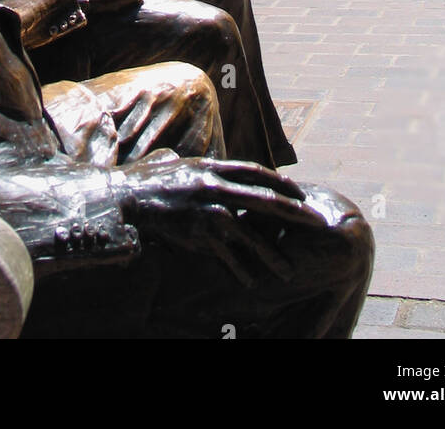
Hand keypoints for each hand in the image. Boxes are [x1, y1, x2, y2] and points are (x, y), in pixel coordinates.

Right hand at [115, 158, 330, 286]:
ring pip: (249, 234)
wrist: (128, 199)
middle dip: (293, 212)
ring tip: (287, 269)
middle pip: (264, 199)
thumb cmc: (150, 181)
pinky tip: (252, 281)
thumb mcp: (179, 164)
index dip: (281, 182)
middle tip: (316, 223)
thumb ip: (199, 168)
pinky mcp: (199, 233)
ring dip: (270, 253)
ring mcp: (208, 210)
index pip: (256, 172)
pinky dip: (240, 269)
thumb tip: (205, 166)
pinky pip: (227, 255)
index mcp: (212, 167)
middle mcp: (214, 185)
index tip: (301, 194)